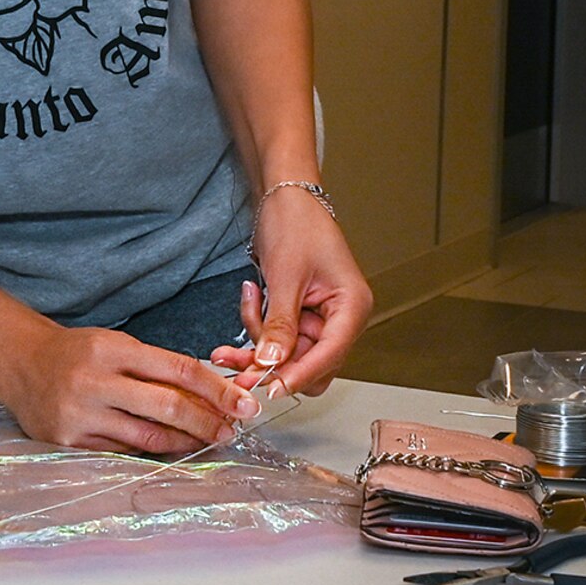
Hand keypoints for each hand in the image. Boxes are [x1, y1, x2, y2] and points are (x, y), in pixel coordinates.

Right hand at [0, 323, 263, 453]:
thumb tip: (212, 393)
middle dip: (208, 421)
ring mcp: (80, 414)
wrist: (21, 364)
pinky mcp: (67, 441)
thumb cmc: (78, 352)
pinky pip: (122, 451)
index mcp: (112, 348)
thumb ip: (157, 368)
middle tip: (234, 430)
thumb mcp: (116, 344)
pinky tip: (168, 448)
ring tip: (207, 441)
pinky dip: (150, 450)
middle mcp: (94, 381)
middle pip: (167, 406)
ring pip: (147, 436)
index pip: (178, 369)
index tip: (245, 403)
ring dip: (185, 442)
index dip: (217, 389)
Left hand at [211, 189, 371, 399]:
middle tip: (238, 369)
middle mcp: (340, 317)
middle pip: (310, 363)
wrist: (284, 195)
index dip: (299, 374)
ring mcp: (319, 316)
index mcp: (352, 306)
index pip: (330, 354)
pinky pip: (277, 336)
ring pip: (288, 354)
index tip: (270, 389)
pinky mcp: (299, 313)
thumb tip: (271, 363)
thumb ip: (280, 324)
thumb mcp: (286, 275)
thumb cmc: (297, 222)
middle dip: (272, 365)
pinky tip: (249, 297)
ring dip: (257, 347)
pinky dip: (257, 327)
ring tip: (233, 329)